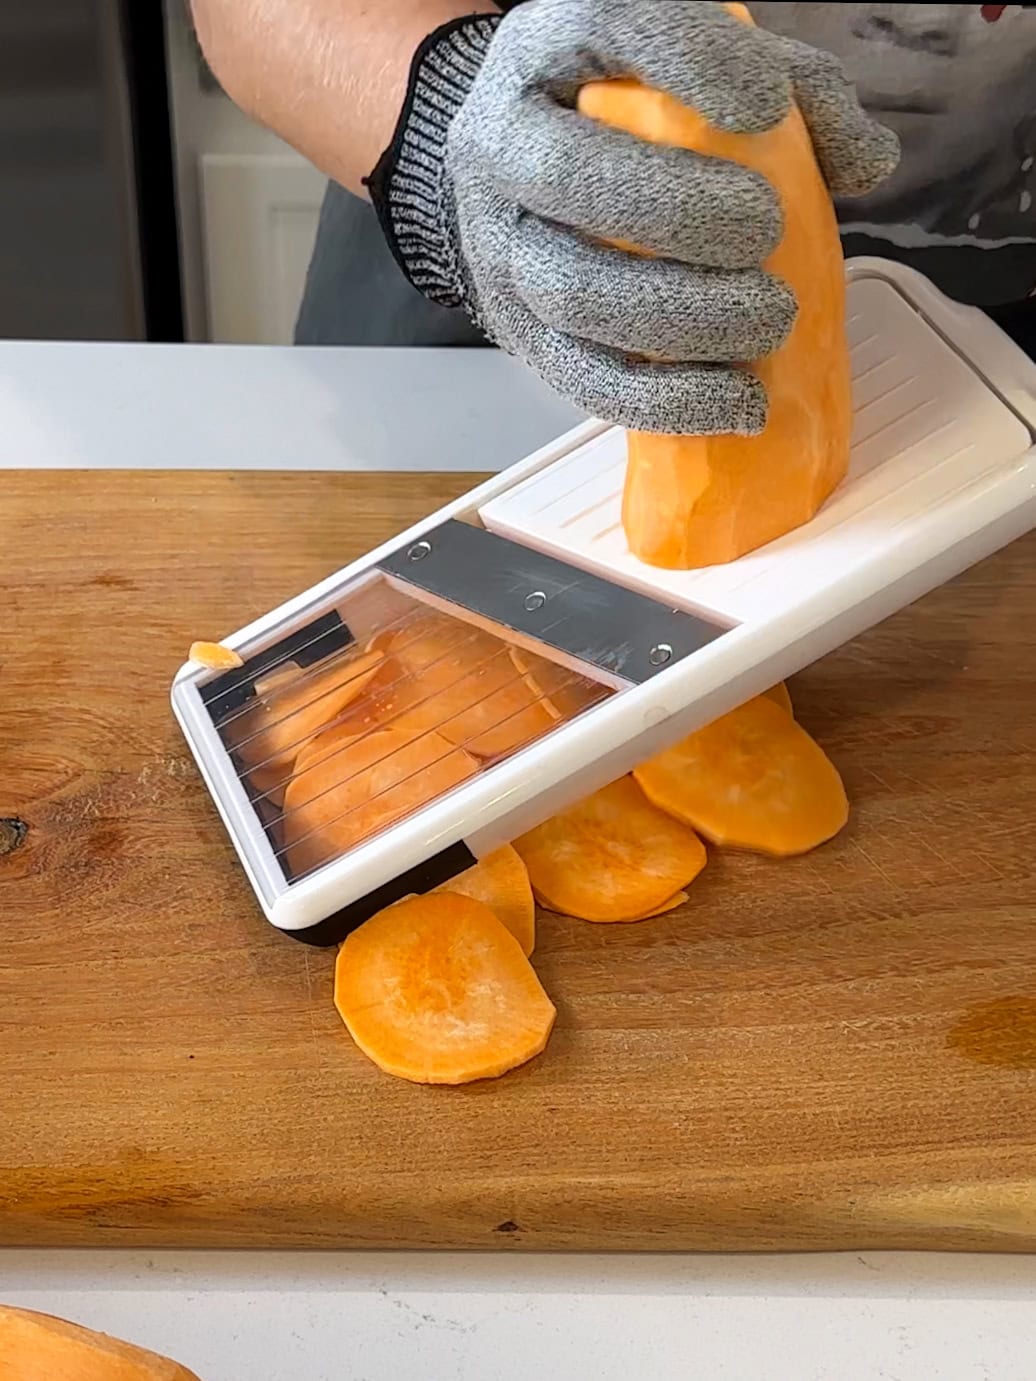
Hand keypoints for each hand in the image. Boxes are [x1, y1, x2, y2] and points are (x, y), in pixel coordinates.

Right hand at [370, 1, 898, 433]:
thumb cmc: (623, 116)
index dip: (688, 66)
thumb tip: (863, 161)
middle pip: (572, 179)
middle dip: (681, 214)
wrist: (520, 169)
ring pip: (571, 293)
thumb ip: (791, 90)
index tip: (764, 106)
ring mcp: (499, 247)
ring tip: (768, 322)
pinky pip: (580, 378)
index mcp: (548, 46)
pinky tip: (735, 399)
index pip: (605, 26)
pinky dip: (664, 399)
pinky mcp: (518, 333)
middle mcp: (502, 143)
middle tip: (764, 234)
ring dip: (682, 319)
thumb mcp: (699, 69)